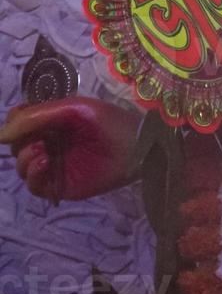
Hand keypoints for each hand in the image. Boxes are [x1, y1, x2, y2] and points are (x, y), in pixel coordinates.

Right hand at [0, 97, 140, 200]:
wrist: (135, 147)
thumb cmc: (108, 122)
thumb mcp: (74, 109)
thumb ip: (38, 115)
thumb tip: (1, 134)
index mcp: (54, 121)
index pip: (20, 121)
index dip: (16, 122)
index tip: (20, 121)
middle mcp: (50, 141)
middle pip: (17, 144)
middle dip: (21, 141)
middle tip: (38, 138)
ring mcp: (54, 164)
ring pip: (22, 165)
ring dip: (25, 158)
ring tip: (42, 152)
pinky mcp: (59, 184)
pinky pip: (34, 185)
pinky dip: (33, 174)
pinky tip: (44, 163)